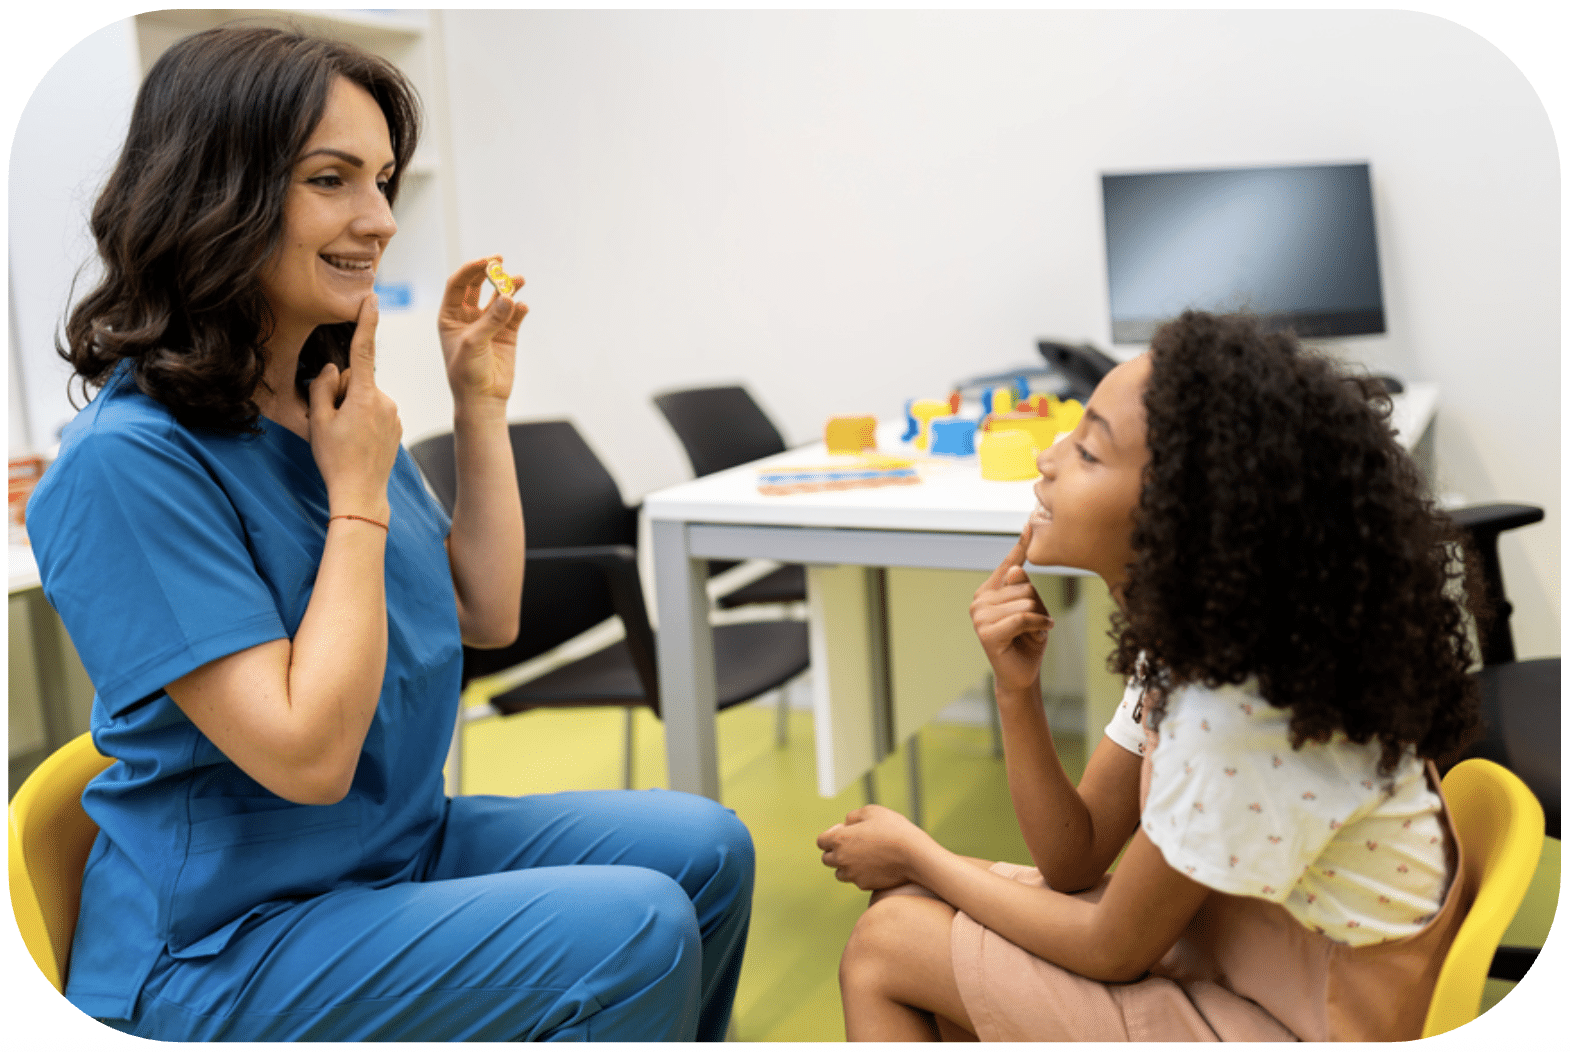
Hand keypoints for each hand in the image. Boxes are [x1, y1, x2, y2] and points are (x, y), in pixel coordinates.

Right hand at [308, 294, 400, 520]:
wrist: (362, 493)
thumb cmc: (336, 459)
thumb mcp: (319, 420)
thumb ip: (322, 387)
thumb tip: (333, 369)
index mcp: (364, 395)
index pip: (363, 350)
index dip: (366, 322)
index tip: (372, 298)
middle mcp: (385, 399)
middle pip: (357, 379)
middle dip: (342, 392)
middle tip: (334, 423)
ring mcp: (394, 413)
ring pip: (365, 395)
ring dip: (353, 407)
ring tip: (346, 436)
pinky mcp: (397, 425)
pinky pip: (375, 411)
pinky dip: (364, 419)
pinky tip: (359, 441)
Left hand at [438, 256, 527, 406]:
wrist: (483, 398)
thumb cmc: (466, 372)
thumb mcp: (473, 342)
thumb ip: (491, 318)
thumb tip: (509, 296)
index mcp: (450, 316)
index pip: (458, 284)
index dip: (471, 270)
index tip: (486, 261)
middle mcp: (468, 317)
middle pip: (478, 286)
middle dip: (489, 272)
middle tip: (501, 262)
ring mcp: (489, 324)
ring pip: (499, 298)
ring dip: (508, 287)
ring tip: (519, 280)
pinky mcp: (507, 334)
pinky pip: (514, 315)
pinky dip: (519, 309)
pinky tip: (522, 308)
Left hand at [816, 804, 931, 890]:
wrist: (913, 855)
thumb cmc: (893, 829)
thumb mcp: (872, 811)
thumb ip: (853, 816)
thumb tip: (845, 824)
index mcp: (839, 839)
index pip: (821, 841)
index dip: (831, 835)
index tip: (845, 831)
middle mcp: (841, 859)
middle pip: (827, 859)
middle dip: (836, 852)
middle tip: (853, 844)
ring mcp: (852, 874)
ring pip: (840, 873)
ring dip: (846, 865)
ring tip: (864, 856)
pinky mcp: (864, 885)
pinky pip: (856, 880)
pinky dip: (861, 874)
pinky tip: (876, 865)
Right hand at [970, 523, 1053, 694]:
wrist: (1022, 675)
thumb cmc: (1028, 641)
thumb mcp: (1033, 609)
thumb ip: (1025, 589)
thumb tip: (1018, 569)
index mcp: (990, 590)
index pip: (1009, 564)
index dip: (1021, 545)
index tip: (1030, 524)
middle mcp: (980, 599)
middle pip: (1025, 585)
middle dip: (1038, 606)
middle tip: (1033, 626)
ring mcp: (980, 615)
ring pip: (1026, 601)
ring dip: (1039, 619)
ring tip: (1031, 633)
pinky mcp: (987, 631)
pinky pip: (1023, 617)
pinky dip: (1038, 625)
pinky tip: (1040, 634)